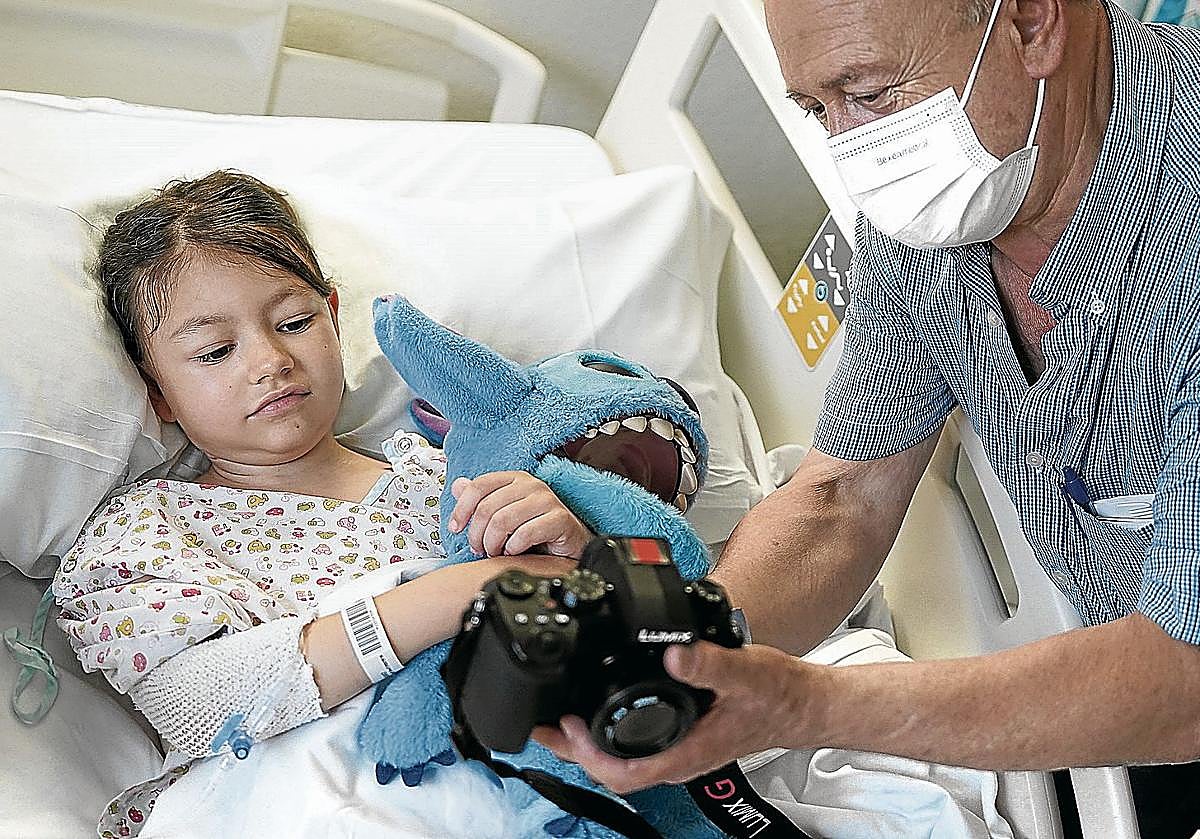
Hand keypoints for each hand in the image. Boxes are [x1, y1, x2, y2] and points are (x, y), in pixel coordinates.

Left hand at [448, 471, 591, 558]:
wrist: (569, 545)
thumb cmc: (535, 530)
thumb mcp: (503, 513)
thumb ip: (480, 499)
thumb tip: (457, 485)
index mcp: (515, 478)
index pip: (479, 486)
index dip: (462, 508)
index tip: (455, 528)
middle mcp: (532, 485)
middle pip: (487, 507)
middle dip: (477, 534)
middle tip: (479, 548)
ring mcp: (547, 500)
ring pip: (503, 521)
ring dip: (493, 543)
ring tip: (496, 552)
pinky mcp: (560, 518)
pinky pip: (526, 533)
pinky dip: (514, 548)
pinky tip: (514, 552)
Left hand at [531, 642, 819, 793]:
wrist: (804, 703)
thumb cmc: (779, 694)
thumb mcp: (746, 671)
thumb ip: (711, 662)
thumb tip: (675, 653)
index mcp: (687, 751)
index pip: (624, 772)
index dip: (587, 754)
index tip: (566, 724)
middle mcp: (678, 757)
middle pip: (611, 769)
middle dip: (572, 749)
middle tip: (541, 722)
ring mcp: (678, 749)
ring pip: (620, 759)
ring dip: (586, 742)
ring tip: (557, 717)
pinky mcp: (681, 735)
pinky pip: (634, 744)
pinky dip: (607, 731)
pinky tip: (597, 709)